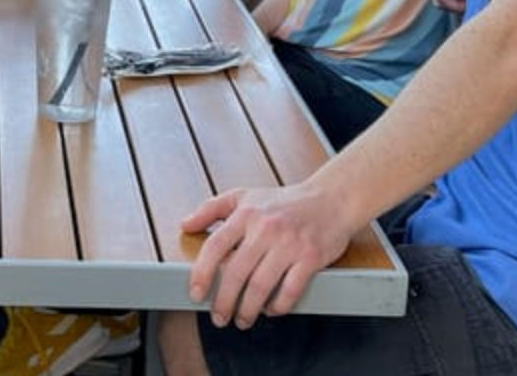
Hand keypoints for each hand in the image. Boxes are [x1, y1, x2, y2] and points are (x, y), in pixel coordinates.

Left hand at [182, 183, 359, 328]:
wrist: (332, 200)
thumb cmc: (284, 201)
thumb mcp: (244, 196)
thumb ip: (211, 209)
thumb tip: (184, 225)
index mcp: (246, 214)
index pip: (215, 247)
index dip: (202, 273)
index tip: (196, 293)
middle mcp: (266, 228)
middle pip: (236, 273)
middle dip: (223, 301)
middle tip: (219, 317)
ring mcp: (289, 243)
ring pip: (261, 286)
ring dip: (248, 309)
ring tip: (242, 320)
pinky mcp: (311, 257)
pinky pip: (290, 290)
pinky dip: (278, 306)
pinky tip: (270, 310)